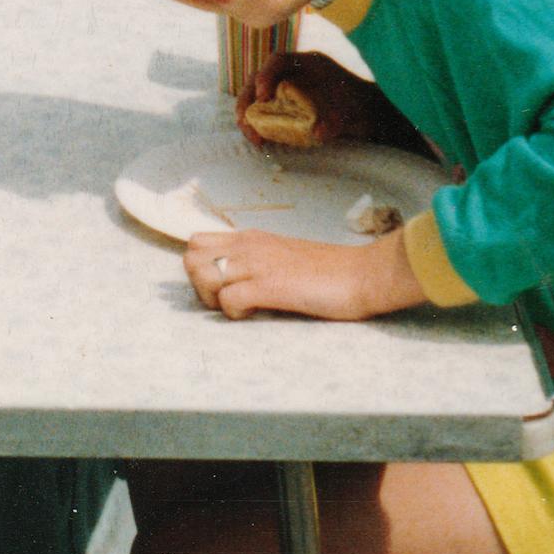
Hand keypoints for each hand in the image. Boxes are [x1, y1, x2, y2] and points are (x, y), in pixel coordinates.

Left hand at [185, 228, 370, 320]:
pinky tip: (256, 314)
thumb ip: (259, 262)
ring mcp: (258, 264)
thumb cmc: (329, 272)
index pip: (198, 242)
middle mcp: (249, 246)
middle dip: (199, 284)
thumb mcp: (284, 257)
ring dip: (213, 299)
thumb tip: (236, 280)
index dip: (200, 270)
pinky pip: (229, 299)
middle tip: (225, 302)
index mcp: (251, 238)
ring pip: (203, 274)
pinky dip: (234, 313)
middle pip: (191, 256)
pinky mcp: (271, 285)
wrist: (363, 274)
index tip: (221, 289)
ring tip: (240, 308)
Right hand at [236, 51, 371, 148]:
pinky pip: (265, 109)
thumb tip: (318, 132)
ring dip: (249, 112)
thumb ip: (335, 120)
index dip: (266, 74)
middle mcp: (294, 74)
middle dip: (248, 98)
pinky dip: (258, 122)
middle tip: (244, 120)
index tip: (261, 95)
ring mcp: (288, 89)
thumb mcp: (350, 112)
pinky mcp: (286, 106)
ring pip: (258, 94)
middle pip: (260, 78)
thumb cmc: (360, 107)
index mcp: (310, 64)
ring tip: (249, 134)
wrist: (368, 115)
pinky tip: (259, 139)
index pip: (279, 60)